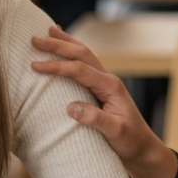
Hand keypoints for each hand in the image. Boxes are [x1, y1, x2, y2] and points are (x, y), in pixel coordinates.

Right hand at [31, 26, 177, 177]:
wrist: (142, 148)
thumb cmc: (130, 140)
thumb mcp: (114, 132)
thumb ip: (95, 119)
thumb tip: (70, 108)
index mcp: (110, 86)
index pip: (79, 69)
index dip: (57, 66)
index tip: (36, 65)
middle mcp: (108, 79)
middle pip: (81, 54)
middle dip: (58, 45)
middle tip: (35, 39)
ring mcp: (105, 82)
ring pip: (84, 55)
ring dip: (66, 42)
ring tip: (49, 30)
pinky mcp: (101, 88)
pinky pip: (85, 64)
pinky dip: (73, 53)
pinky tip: (65, 48)